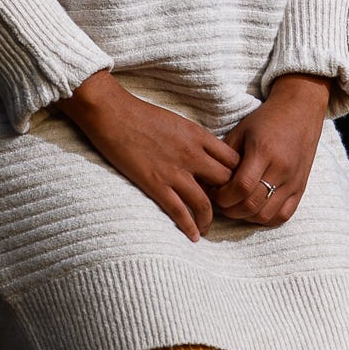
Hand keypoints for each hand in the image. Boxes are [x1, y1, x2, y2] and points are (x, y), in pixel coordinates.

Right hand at [57, 70, 242, 241]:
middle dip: (227, 198)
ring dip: (208, 219)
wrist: (112, 113)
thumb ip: (194, 140)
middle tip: (220, 208)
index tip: (230, 185)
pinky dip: (189, 227)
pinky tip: (193, 236)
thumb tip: (204, 157)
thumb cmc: (142, 114)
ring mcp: (174, 171)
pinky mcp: (155, 184)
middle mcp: (192, 155)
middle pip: (225, 182)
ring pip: (205, 203)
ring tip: (206, 228)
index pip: (233, 160)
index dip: (236, 175)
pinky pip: (179, 212)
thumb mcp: (178, 122)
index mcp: (199, 136)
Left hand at [211, 73, 331, 226]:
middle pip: (252, 205)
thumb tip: (207, 182)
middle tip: (221, 202)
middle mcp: (281, 169)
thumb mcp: (241, 131)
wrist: (300, 111)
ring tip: (236, 205)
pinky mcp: (301, 188)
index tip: (214, 193)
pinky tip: (255, 209)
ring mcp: (294, 181)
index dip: (222, 197)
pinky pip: (284, 215)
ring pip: (267, 215)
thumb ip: (225, 158)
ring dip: (246, 216)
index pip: (241, 187)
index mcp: (263, 151)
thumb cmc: (266, 120)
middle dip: (230, 209)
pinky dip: (266, 218)